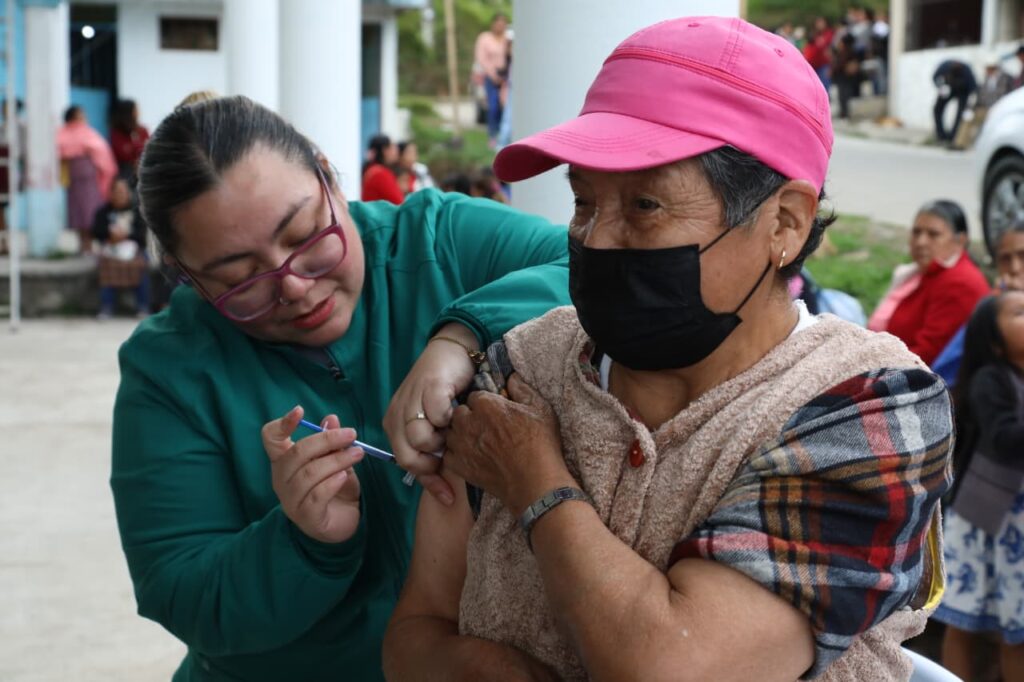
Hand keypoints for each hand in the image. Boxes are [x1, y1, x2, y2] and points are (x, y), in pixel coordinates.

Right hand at [262, 406, 362, 542]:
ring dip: (336, 460)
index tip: (300, 411)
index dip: (282, 424)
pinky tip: (344, 476)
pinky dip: (332, 483)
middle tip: (351, 434)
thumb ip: (332, 442)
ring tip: (357, 454)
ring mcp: (291, 500)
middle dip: (326, 440)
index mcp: (284, 461)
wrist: (343, 523)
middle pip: (296, 453)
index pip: (270, 438)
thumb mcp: (336, 460)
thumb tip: (332, 419)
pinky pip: (316, 496)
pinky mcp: (306, 517)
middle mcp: (281, 480)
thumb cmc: (335, 487)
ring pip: (309, 474)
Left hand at [383, 324, 478, 505]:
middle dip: (432, 463)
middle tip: (451, 454)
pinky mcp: (429, 386)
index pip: (404, 464)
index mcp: (393, 424)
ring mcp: (410, 399)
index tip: (448, 497)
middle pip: (407, 457)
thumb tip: (443, 490)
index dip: (428, 483)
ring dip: (442, 440)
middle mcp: (396, 413)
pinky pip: (437, 416)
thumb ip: (432, 452)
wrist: (453, 352)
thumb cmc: (446, 392)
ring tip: (453, 428)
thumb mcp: (433, 425)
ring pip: (420, 439)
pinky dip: (450, 418)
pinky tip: (457, 410)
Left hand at [445, 374, 572, 515]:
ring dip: (462, 435)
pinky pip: (449, 454)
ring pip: (452, 433)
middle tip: (486, 428)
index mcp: (486, 405)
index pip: (474, 396)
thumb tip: (512, 377)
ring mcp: (461, 445)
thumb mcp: (540, 409)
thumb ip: (522, 388)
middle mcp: (468, 422)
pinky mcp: (459, 466)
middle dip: (470, 417)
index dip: (485, 404)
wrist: (534, 483)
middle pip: (460, 412)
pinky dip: (458, 455)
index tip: (494, 412)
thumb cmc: (540, 444)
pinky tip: (473, 457)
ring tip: (479, 443)